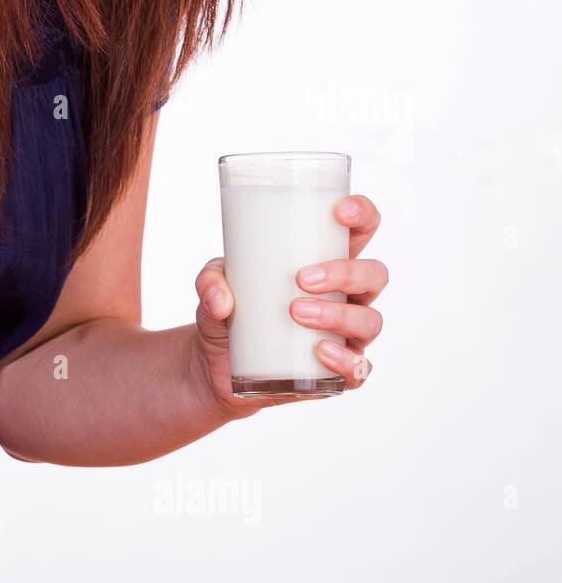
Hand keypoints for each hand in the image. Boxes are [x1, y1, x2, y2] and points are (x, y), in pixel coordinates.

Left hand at [192, 195, 387, 416]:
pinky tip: (321, 351)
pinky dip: (347, 361)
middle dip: (345, 273)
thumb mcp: (211, 287)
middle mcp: (346, 297)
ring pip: (369, 320)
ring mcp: (346, 335)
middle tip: (301, 279)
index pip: (361, 231)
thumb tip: (221, 299)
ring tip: (297, 313)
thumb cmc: (226, 311)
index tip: (338, 212)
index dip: (363, 215)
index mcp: (326, 263)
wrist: (214, 366)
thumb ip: (209, 282)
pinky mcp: (337, 371)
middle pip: (374, 275)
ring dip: (339, 315)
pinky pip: (359, 369)